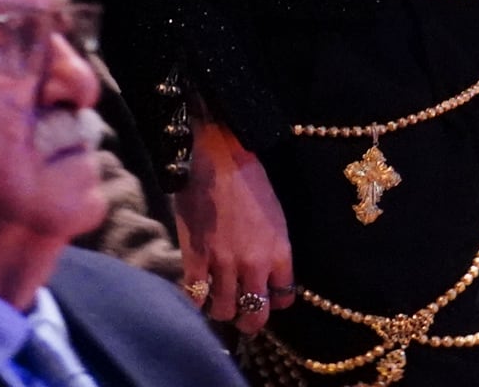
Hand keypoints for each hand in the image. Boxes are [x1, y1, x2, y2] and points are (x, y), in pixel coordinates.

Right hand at [172, 119, 292, 332]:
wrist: (216, 157)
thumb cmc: (249, 179)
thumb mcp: (275, 216)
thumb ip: (272, 249)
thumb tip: (264, 273)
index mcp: (279, 252)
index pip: (284, 298)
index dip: (274, 301)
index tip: (265, 295)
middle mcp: (254, 264)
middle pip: (256, 315)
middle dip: (249, 320)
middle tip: (241, 314)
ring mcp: (224, 263)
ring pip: (225, 311)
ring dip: (221, 310)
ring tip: (217, 301)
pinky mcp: (196, 258)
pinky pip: (195, 296)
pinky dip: (195, 300)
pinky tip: (195, 293)